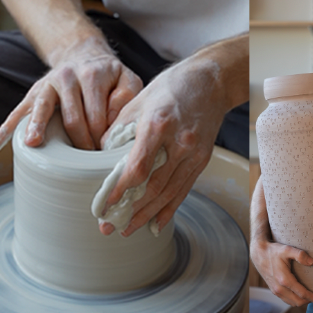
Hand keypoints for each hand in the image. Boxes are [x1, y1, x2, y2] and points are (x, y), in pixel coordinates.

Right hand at [0, 37, 141, 153]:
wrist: (85, 56)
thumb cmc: (111, 77)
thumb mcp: (128, 80)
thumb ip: (127, 97)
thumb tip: (113, 121)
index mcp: (93, 75)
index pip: (96, 114)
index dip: (101, 137)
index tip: (105, 153)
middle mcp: (67, 77)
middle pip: (72, 117)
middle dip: (81, 142)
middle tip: (88, 159)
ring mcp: (48, 84)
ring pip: (41, 109)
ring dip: (37, 128)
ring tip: (33, 143)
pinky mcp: (34, 93)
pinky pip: (18, 112)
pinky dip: (4, 130)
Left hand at [98, 55, 227, 235]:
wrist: (210, 82)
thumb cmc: (171, 88)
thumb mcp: (138, 102)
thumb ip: (119, 131)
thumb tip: (102, 158)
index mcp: (158, 125)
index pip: (137, 168)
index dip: (120, 192)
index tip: (103, 207)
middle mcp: (179, 143)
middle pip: (153, 187)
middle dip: (130, 211)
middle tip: (109, 227)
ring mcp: (194, 153)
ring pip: (169, 193)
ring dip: (147, 215)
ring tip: (128, 229)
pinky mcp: (202, 160)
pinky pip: (184, 190)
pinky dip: (169, 208)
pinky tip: (156, 223)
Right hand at [251, 240, 312, 306]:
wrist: (259, 254)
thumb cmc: (273, 251)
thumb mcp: (287, 249)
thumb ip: (300, 255)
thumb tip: (312, 262)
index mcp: (284, 280)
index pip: (302, 294)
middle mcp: (279, 288)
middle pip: (299, 302)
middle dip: (311, 301)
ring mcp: (275, 291)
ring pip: (292, 303)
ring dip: (303, 302)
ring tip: (312, 296)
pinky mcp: (274, 290)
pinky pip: (287, 300)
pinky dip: (295, 300)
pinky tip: (301, 294)